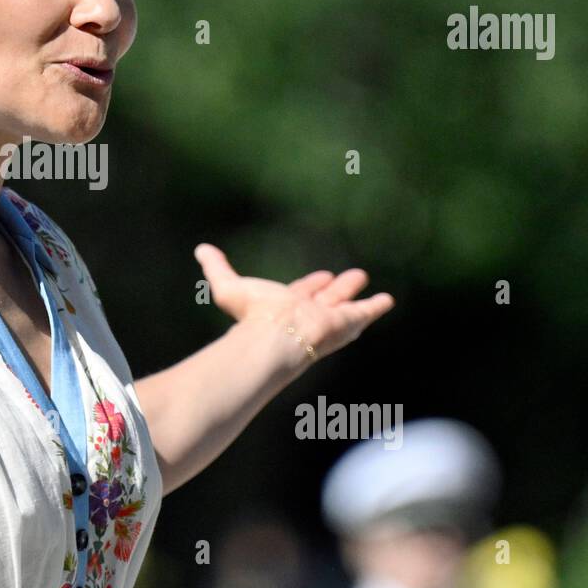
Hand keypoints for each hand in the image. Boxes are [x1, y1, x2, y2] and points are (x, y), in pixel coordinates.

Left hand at [194, 243, 393, 366]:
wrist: (275, 338)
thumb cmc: (252, 316)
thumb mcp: (228, 286)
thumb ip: (216, 267)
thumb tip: (200, 249)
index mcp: (286, 306)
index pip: (302, 294)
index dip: (310, 286)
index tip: (320, 277)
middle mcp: (308, 313)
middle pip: (326, 299)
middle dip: (335, 288)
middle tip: (348, 277)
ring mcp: (327, 319)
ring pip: (345, 304)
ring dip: (354, 293)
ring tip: (363, 278)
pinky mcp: (345, 323)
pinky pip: (364, 313)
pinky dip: (376, 307)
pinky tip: (387, 301)